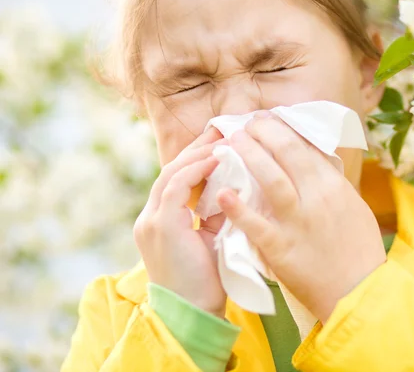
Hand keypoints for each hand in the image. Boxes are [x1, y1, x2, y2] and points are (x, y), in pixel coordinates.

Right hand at [134, 127, 228, 317]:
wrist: (194, 314)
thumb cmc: (207, 280)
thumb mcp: (211, 238)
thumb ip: (214, 213)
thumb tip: (234, 186)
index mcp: (161, 220)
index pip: (177, 179)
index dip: (198, 158)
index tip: (221, 141)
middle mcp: (150, 216)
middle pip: (172, 169)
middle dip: (198, 148)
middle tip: (222, 128)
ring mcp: (152, 220)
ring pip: (171, 173)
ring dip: (198, 153)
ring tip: (223, 138)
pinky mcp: (160, 226)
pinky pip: (176, 186)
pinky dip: (196, 169)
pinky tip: (217, 157)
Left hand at [216, 112, 386, 321]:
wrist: (360, 291)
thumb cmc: (358, 247)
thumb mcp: (353, 205)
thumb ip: (331, 180)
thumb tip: (312, 156)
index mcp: (334, 185)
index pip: (304, 145)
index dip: (281, 127)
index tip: (266, 118)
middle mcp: (317, 197)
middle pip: (286, 152)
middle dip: (262, 132)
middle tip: (246, 124)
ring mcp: (297, 222)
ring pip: (270, 179)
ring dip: (249, 155)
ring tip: (231, 141)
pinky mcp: (281, 249)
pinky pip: (256, 225)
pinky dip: (238, 208)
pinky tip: (222, 192)